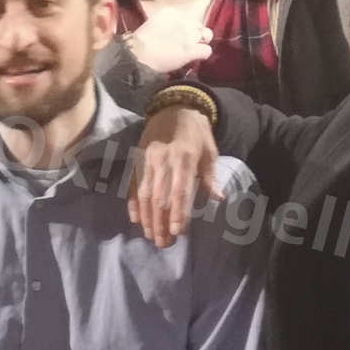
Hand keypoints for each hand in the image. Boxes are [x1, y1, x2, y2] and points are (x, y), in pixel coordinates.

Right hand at [127, 6, 213, 73]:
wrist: (139, 54)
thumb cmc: (141, 41)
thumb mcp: (153, 23)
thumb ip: (166, 23)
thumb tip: (172, 29)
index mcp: (172, 12)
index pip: (188, 17)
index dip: (185, 27)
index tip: (178, 34)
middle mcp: (184, 20)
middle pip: (198, 25)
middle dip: (194, 33)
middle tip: (186, 42)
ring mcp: (191, 35)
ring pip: (207, 35)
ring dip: (201, 42)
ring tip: (194, 49)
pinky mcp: (193, 49)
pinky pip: (207, 50)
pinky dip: (203, 54)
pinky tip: (196, 57)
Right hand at [128, 106, 219, 247]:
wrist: (174, 106)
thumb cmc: (196, 132)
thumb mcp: (209, 150)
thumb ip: (209, 176)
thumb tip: (217, 198)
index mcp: (184, 158)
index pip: (179, 191)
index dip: (178, 213)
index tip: (178, 233)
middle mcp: (163, 161)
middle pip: (159, 197)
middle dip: (161, 222)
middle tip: (163, 243)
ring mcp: (147, 160)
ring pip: (144, 193)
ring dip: (146, 217)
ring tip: (150, 235)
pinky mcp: (137, 160)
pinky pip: (132, 184)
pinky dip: (133, 202)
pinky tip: (135, 219)